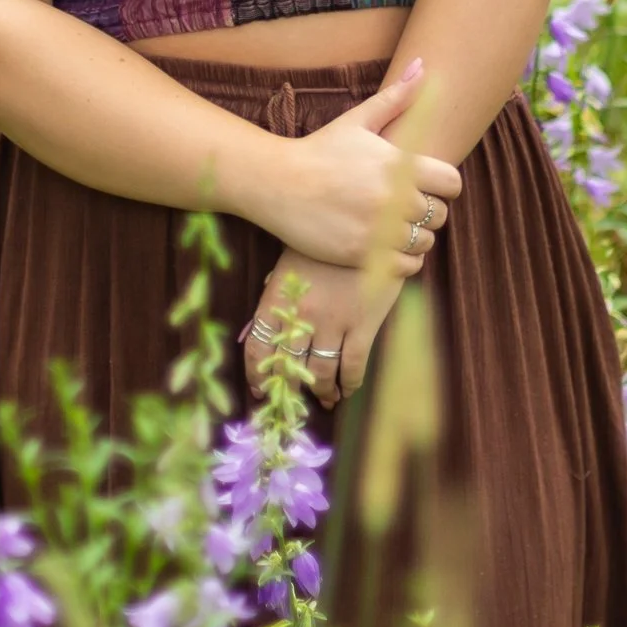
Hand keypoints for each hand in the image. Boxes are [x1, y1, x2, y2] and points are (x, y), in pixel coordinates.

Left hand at [242, 248, 407, 407]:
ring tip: (325, 397)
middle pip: (288, 367)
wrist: (369, 225)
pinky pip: (353, 367)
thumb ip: (278, 295)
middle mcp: (302, 316)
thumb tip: (264, 326)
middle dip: (289, 390)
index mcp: (278, 300)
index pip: (257, 348)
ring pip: (321, 374)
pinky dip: (349, 383)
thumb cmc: (324, 244)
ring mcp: (333, 323)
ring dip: (321, 391)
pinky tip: (347, 388)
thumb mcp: (290, 263)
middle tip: (294, 401)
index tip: (261, 390)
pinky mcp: (363, 325)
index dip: (257, 375)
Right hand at [257, 51, 459, 271]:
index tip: (427, 186)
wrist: (275, 184)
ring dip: (415, 237)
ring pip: (425, 243)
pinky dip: (402, 261)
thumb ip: (396, 98)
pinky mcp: (362, 256)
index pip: (452, 183)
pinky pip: (406, 268)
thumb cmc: (319, 150)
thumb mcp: (357, 120)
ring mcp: (377, 230)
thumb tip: (423, 65)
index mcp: (398, 164)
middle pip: (439, 215)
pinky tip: (385, 247)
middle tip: (405, 206)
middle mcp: (392, 198)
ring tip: (393, 227)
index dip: (444, 185)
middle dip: (428, 211)